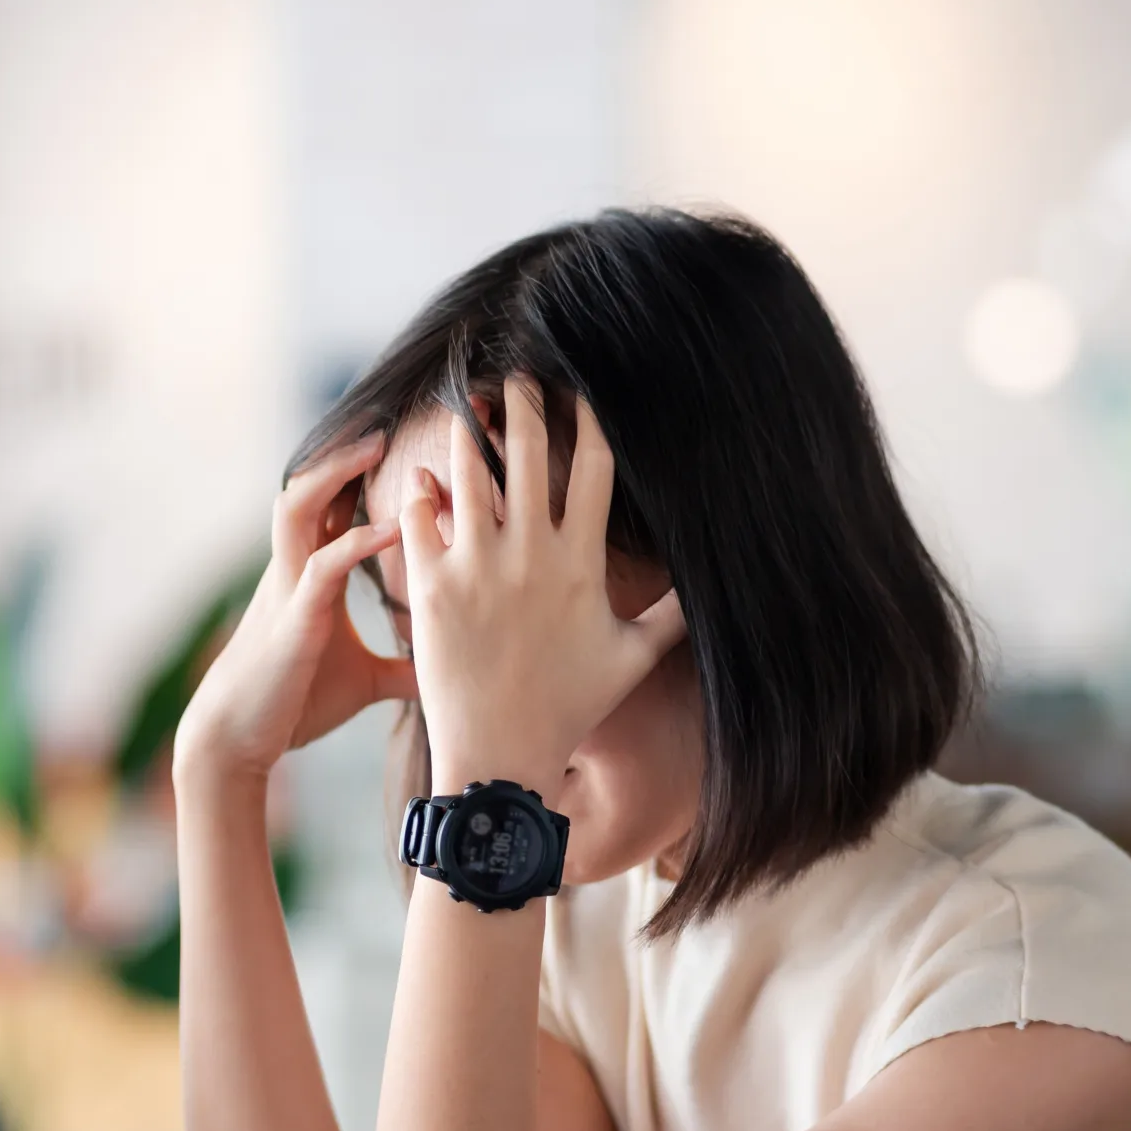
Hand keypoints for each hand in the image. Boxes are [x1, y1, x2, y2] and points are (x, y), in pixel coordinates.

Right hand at [176, 433, 416, 781]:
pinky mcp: (294, 617)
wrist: (240, 740)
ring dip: (337, 473)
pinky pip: (323, 565)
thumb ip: (403, 667)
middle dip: (346, 450)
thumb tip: (446, 672)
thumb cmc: (295, 705)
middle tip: (394, 418)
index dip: (365, 473)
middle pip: (313, 487)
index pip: (337, 508)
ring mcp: (291, 588)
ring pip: (301, 506)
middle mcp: (297, 569)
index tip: (411, 441)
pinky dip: (357, 543)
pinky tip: (392, 529)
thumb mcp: (365, 683)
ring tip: (378, 444)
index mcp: (313, 576)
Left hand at [398, 377, 685, 795]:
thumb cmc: (569, 708)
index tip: (579, 389)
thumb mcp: (631, 660)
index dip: (588, 420)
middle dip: (525, 405)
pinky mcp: (430, 586)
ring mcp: (477, 567)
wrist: (499, 754)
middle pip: (531, 454)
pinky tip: (425, 476)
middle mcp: (530, 555)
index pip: (592, 470)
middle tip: (518, 377)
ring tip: (469, 404)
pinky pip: (421, 518)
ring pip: (472, 474)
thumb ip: (671, 617)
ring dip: (471, 433)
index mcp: (580, 563)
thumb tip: (709, 590)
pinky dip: (422, 491)